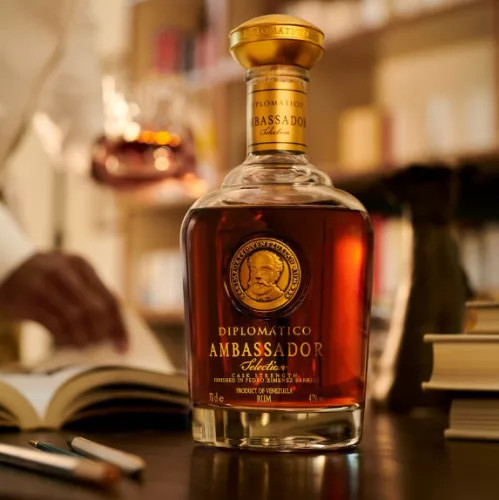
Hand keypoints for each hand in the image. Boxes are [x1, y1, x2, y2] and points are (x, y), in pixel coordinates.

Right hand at [0, 252, 126, 350]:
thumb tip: (116, 323)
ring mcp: (46, 285)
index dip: (119, 325)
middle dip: (103, 333)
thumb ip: (91, 292)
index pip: (109, 299)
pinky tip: (69, 343)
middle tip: (105, 346)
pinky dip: (65, 338)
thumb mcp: (70, 274)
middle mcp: (66, 272)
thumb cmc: (46, 276)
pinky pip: (54, 325)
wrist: (5, 268)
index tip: (124, 345)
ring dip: (84, 337)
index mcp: (81, 265)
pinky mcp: (29, 300)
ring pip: (75, 318)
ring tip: (86, 345)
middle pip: (95, 309)